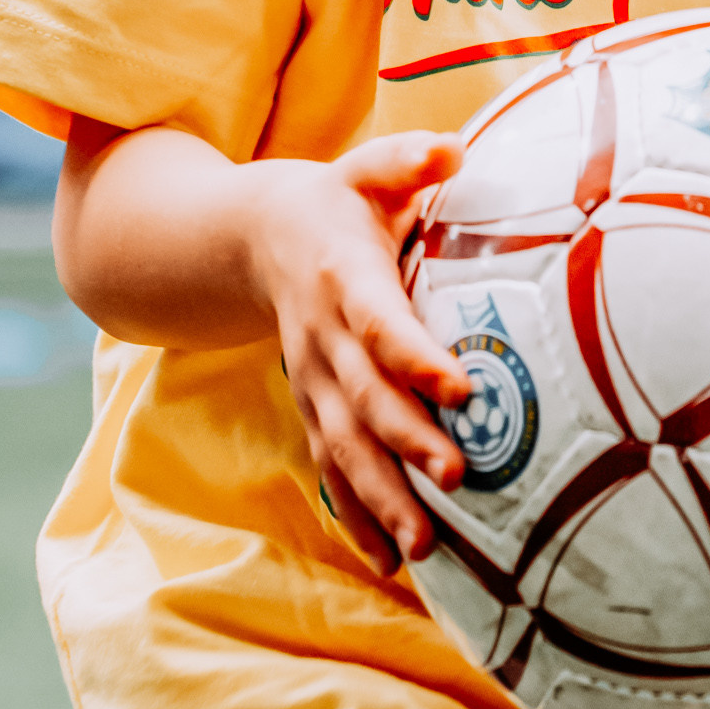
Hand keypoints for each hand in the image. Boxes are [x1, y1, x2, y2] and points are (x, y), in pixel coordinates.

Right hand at [248, 131, 469, 573]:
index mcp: (342, 278)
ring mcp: (311, 382)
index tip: (460, 388)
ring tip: (424, 547)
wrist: (249, 240)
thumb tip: (453, 147)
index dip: (416, 355)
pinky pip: (332, 469)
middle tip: (456, 478)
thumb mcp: (365, 168)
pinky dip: (359, 516)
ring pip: (344, 448)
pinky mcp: (311, 410)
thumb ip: (406, 160)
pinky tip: (391, 561)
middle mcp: (322, 339)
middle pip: (364, 399)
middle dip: (407, 442)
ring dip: (383, 498)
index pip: (381, 322)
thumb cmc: (333, 202)